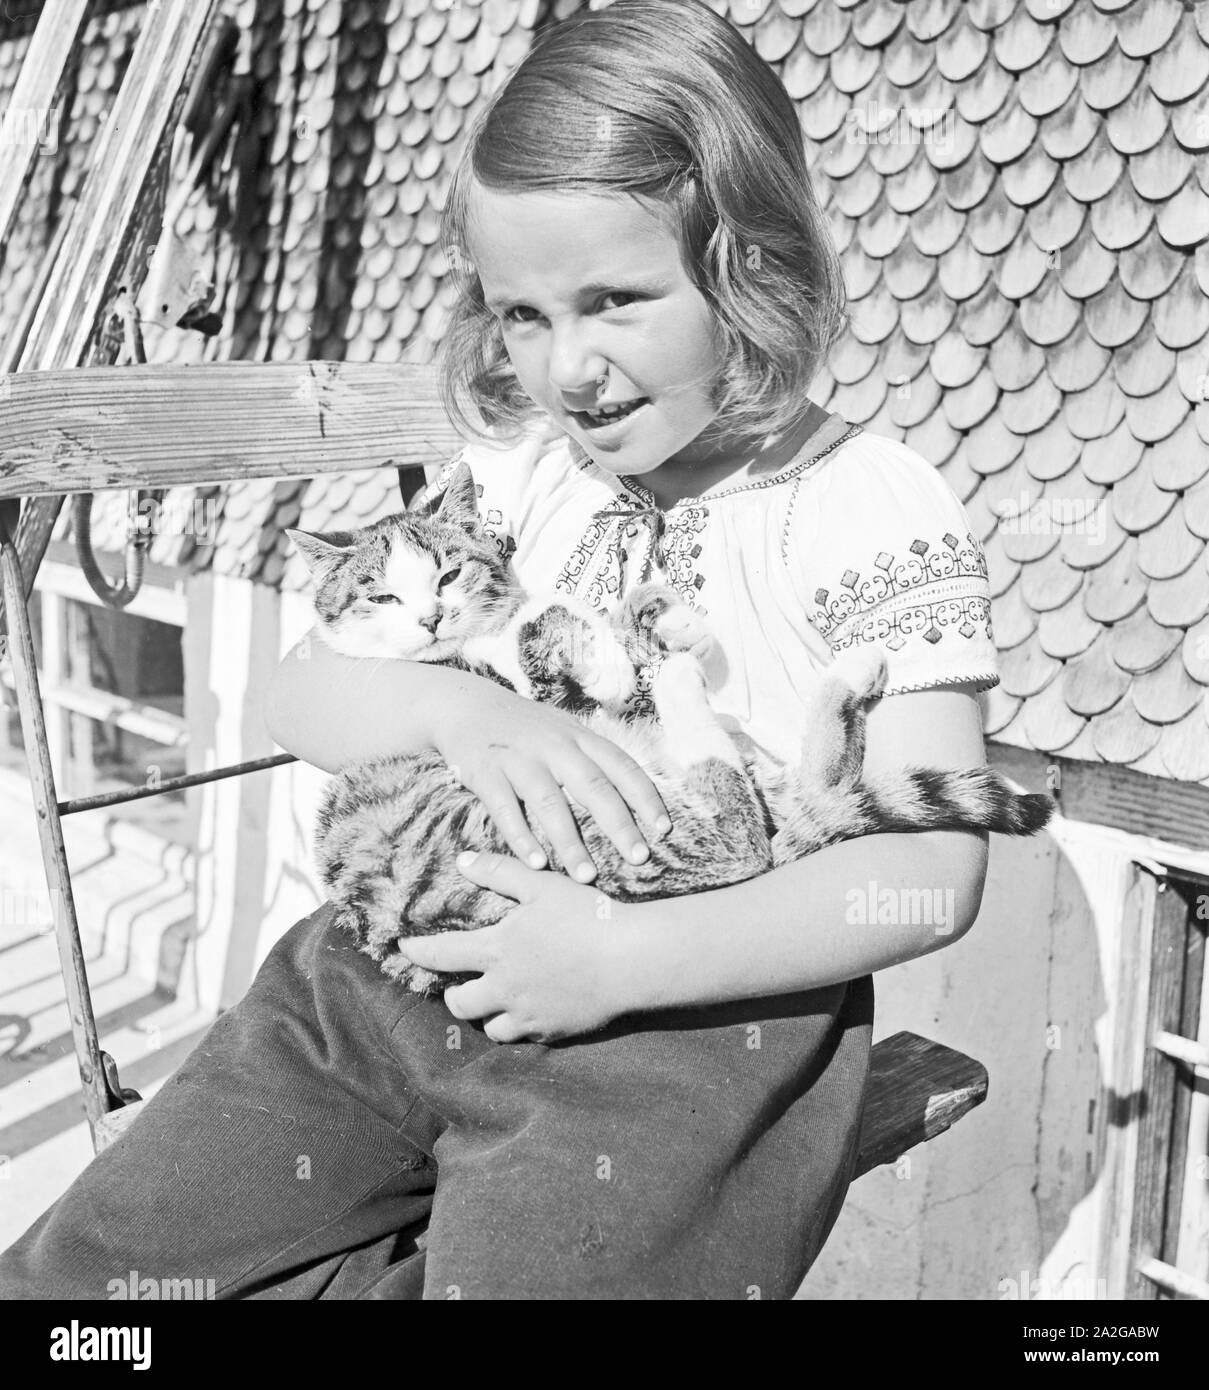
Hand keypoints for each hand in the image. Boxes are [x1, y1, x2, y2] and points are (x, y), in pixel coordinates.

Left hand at [397, 851, 637, 1041]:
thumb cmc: (587, 916)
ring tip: (496, 999)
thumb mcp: (543, 885)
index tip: (404, 948)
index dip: (418, 951)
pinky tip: (531, 1009)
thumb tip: (463, 861)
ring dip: (487, 1014)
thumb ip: (500, 872)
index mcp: (497, 951)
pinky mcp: (554, 1031)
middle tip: (459, 983)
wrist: (630, 961)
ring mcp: (529, 1015)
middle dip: (453, 994)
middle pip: (460, 1003)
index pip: (442, 954)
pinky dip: (520, 1024)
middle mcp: (505, 989)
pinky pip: (525, 1036)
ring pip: (491, 1027)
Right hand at [434, 680, 669, 882]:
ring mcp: (519, 758)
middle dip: (619, 825)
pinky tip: (536, 864)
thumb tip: (635, 798)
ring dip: (570, 843)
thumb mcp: (564, 731)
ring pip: (550, 803)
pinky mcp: (485, 772)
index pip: (622, 766)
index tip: (664, 830)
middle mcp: (554, 745)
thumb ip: (593, 759)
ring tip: (586, 877)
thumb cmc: (525, 728)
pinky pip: (506, 809)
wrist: (465, 704)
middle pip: (593, 787)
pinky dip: (521, 838)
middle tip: (639, 859)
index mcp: (579, 737)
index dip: (646, 798)